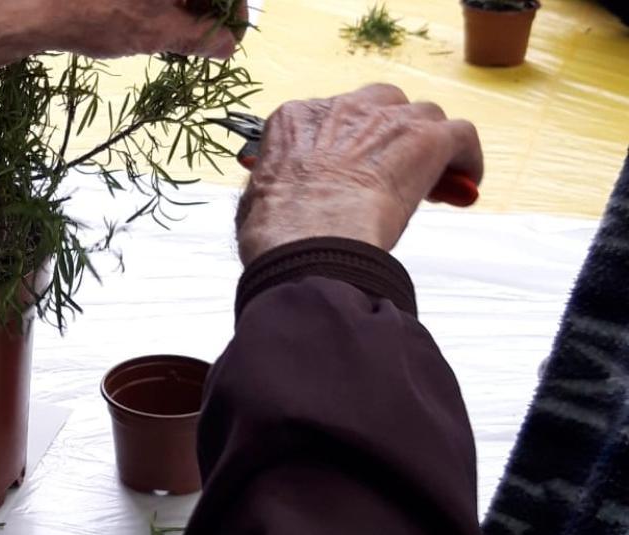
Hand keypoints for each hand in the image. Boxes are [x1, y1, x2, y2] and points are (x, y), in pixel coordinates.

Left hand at [0, 0, 246, 72]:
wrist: (34, 7)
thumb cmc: (98, 15)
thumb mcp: (157, 32)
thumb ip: (199, 37)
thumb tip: (224, 46)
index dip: (233, 11)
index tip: (231, 38)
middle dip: (205, 8)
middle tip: (204, 43)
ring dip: (181, 6)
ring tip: (175, 38)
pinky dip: (156, 1)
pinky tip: (147, 23)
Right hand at [236, 84, 482, 263]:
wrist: (307, 242)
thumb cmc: (277, 233)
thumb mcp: (258, 200)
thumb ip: (273, 187)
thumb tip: (272, 201)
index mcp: (295, 119)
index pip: (330, 116)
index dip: (350, 143)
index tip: (356, 169)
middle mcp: (342, 108)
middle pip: (382, 103)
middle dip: (391, 131)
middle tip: (394, 169)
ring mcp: (387, 120)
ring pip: (423, 115)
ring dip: (428, 141)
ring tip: (431, 178)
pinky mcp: (426, 139)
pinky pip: (461, 134)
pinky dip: (466, 157)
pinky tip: (466, 182)